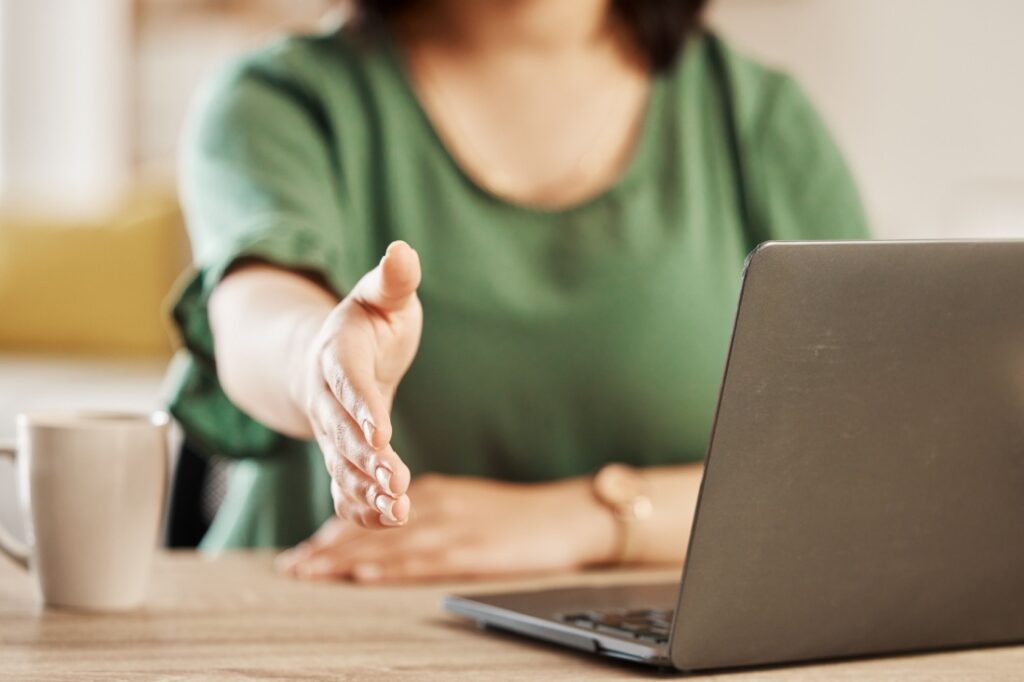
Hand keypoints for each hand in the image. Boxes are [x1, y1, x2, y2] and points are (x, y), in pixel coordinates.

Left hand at [275, 474, 618, 582]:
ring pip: (387, 544)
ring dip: (345, 560)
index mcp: (433, 493)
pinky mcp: (473, 551)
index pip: (373, 514)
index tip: (303, 550)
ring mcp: (453, 528)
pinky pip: (424, 561)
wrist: (568, 514)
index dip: (334, 532)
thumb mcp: (468, 505)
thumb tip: (392, 534)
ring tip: (309, 572)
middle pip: (371, 529)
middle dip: (327, 549)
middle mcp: (435, 506)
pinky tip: (364, 574)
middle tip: (290, 566)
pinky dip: (391, 567)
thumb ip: (430, 514)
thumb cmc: (520, 515)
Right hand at [295, 241, 421, 527]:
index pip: (348, 382)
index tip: (383, 431)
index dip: (362, 406)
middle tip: (396, 482)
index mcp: (337, 354)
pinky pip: (342, 487)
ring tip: (398, 511)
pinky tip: (388, 522)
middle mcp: (327, 398)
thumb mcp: (381, 296)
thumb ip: (394, 280)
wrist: (329, 357)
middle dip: (367, 459)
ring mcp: (330, 432)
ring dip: (367, 491)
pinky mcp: (339, 457)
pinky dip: (360, 508)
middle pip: (342, 432)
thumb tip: (403, 249)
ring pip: (341, 466)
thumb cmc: (368, 323)